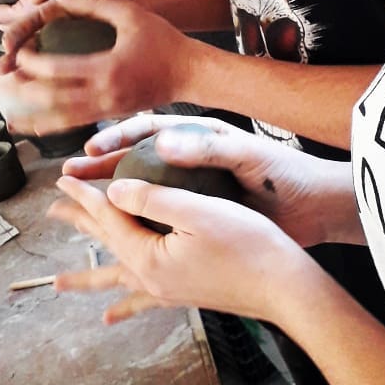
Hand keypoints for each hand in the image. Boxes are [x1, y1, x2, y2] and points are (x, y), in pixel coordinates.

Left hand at [0, 0, 195, 133]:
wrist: (189, 74)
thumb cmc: (163, 42)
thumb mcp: (130, 14)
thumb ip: (94, 4)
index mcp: (107, 68)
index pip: (58, 70)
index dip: (31, 63)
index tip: (17, 53)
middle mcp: (103, 94)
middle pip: (52, 100)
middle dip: (22, 93)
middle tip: (1, 83)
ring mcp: (106, 110)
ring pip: (60, 119)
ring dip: (31, 116)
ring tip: (7, 113)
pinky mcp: (109, 116)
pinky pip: (74, 125)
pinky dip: (50, 126)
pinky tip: (33, 126)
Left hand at [50, 174, 310, 323]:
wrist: (286, 289)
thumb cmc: (249, 244)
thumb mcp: (199, 210)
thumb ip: (151, 197)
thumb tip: (112, 190)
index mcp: (149, 256)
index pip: (108, 216)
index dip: (85, 194)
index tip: (62, 179)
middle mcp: (151, 277)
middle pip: (106, 244)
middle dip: (79, 224)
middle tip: (51, 211)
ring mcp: (166, 289)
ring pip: (117, 275)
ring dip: (89, 275)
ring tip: (59, 283)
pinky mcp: (183, 294)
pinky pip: (143, 300)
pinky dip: (124, 306)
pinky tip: (109, 317)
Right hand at [64, 116, 346, 247]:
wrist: (317, 207)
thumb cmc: (286, 174)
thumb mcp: (248, 156)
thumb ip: (207, 148)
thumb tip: (161, 144)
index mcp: (193, 138)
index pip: (144, 132)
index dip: (115, 140)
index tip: (90, 153)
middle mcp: (185, 163)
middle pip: (132, 164)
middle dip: (99, 170)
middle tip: (68, 178)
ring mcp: (189, 193)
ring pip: (138, 197)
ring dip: (109, 205)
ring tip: (76, 215)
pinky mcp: (197, 220)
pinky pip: (157, 226)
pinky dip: (137, 234)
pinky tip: (116, 252)